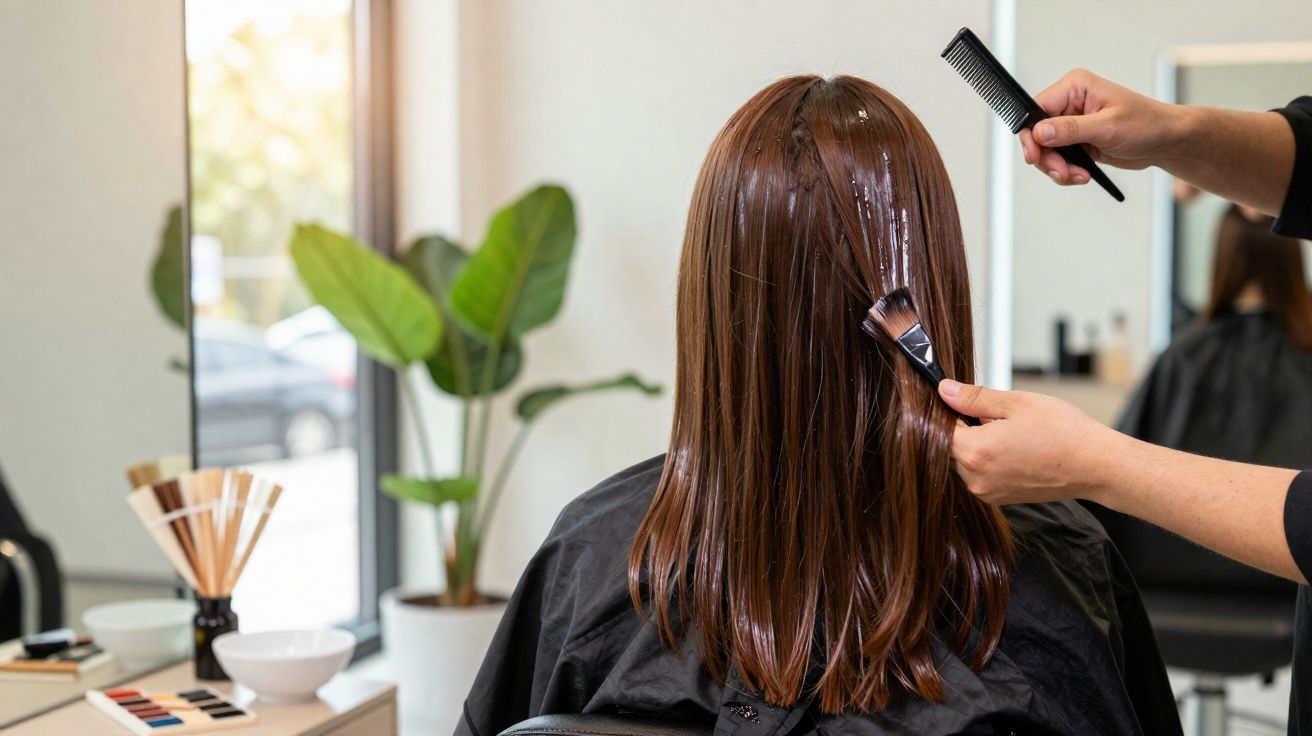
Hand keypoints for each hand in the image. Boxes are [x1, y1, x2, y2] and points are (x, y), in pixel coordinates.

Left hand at [937, 380, 1126, 504]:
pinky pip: (979, 475)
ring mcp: (987, 492)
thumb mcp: (1016, 403)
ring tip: (1008, 434)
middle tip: (993, 416)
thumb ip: (974, 398)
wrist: (1095, 465)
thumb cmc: (1062, 432)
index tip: (961, 400)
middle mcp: (976, 478)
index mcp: (975, 452)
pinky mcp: (999, 499)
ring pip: (963, 462)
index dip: (948, 411)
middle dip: (964, 429)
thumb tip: (944, 390)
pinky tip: (1013, 449)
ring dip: (976, 445)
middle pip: (949, 447)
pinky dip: (988, 460)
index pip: (938, 429)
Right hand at [1018, 69, 1181, 185]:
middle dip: (1048, 158)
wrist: (1165, 141)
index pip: (1037, 109)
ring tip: (1077, 176)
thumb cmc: (1146, 124)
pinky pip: (1058, 159)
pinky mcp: (1076, 140)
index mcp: (1075, 87)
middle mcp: (1070, 103)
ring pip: (1046, 150)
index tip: (1035, 156)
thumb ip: (1071, 129)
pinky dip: (1066, 171)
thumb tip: (1040, 132)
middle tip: (1063, 172)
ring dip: (1058, 168)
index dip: (1032, 135)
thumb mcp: (1108, 127)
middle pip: (1038, 134)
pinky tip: (1082, 175)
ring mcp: (1071, 123)